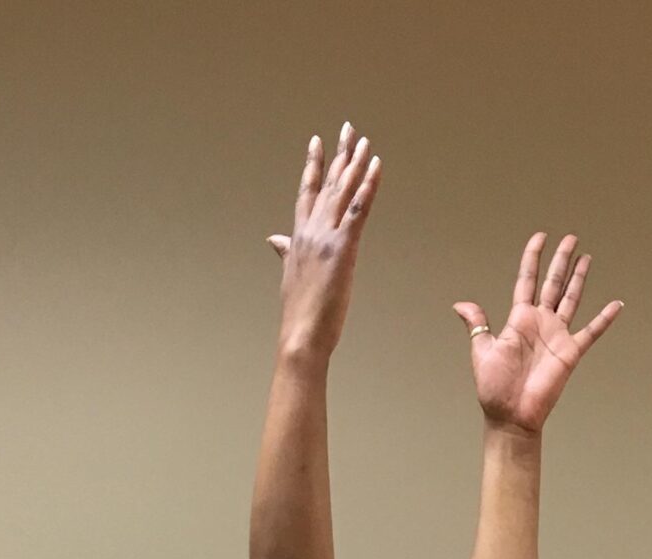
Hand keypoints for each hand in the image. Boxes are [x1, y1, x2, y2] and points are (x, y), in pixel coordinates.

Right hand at [264, 122, 381, 360]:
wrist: (300, 336)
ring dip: (356, 164)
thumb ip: (285, 252)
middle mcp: (310, 230)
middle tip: (349, 128)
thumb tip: (274, 240)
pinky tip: (376, 168)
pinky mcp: (342, 248)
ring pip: (343, 191)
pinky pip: (358, 210)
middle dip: (340, 154)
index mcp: (298, 236)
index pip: (306, 191)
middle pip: (328, 184)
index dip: (313, 165)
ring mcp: (326, 237)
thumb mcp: (289, 276)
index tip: (317, 142)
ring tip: (365, 141)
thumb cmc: (298, 314)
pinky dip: (368, 187)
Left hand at [452, 233, 623, 434]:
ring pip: (571, 298)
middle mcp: (540, 322)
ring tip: (586, 257)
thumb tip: (460, 304)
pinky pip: (591, 332)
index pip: (527, 280)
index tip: (541, 237)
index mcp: (519, 319)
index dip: (533, 258)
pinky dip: (604, 319)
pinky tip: (617, 305)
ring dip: (579, 278)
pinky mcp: (570, 352)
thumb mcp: (481, 350)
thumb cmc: (494, 388)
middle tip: (571, 238)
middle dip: (561, 260)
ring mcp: (556, 336)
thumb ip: (477, 324)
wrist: (511, 415)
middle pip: (553, 283)